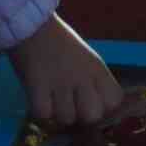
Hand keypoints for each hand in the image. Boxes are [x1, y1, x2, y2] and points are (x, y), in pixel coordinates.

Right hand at [9, 14, 123, 125]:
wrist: (31, 26)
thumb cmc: (60, 42)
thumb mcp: (87, 59)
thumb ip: (95, 82)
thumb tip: (98, 108)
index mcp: (97, 69)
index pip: (114, 101)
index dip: (104, 107)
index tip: (92, 102)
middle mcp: (83, 77)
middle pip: (92, 116)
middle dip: (81, 116)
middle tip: (70, 105)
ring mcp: (61, 83)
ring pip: (66, 119)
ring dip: (57, 114)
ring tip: (51, 99)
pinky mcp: (37, 86)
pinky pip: (44, 114)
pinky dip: (40, 111)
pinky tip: (39, 98)